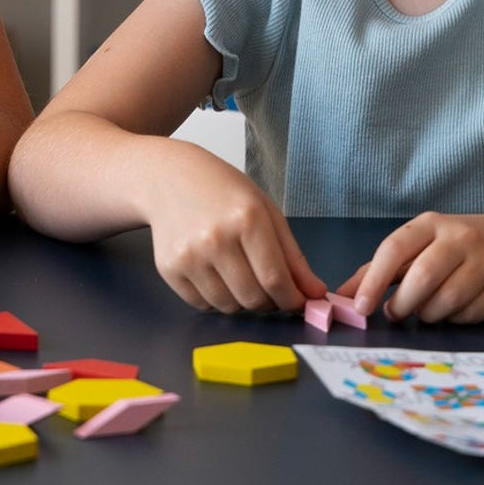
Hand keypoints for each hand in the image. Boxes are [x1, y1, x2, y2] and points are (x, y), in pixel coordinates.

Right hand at [144, 142, 324, 312]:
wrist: (169, 177)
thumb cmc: (222, 190)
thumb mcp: (265, 211)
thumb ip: (293, 256)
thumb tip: (315, 294)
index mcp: (246, 218)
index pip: (276, 279)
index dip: (292, 299)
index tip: (298, 302)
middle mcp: (215, 238)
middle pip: (254, 298)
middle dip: (269, 302)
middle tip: (269, 289)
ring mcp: (189, 255)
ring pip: (229, 307)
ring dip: (242, 301)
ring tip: (240, 275)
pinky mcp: (169, 268)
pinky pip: (202, 305)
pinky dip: (216, 299)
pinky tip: (215, 273)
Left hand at [344, 210, 483, 323]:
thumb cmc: (456, 246)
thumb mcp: (421, 244)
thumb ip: (384, 268)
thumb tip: (344, 294)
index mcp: (430, 224)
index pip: (394, 249)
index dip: (374, 280)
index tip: (360, 306)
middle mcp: (458, 238)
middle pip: (422, 277)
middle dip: (403, 304)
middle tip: (395, 313)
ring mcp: (483, 262)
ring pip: (446, 301)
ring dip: (428, 315)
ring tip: (424, 311)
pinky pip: (468, 315)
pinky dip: (453, 319)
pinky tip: (452, 310)